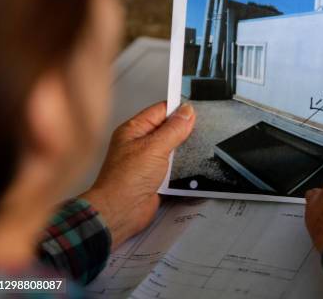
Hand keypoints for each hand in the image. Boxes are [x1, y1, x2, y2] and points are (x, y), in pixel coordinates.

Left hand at [80, 102, 194, 248]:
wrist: (120, 212)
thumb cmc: (126, 179)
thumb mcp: (154, 147)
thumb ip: (173, 129)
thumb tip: (186, 112)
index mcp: (134, 130)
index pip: (160, 111)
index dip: (178, 110)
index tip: (196, 110)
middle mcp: (140, 144)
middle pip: (168, 130)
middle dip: (184, 131)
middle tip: (202, 129)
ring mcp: (148, 162)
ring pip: (173, 149)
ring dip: (185, 151)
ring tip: (198, 148)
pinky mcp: (156, 178)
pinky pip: (174, 168)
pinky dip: (184, 168)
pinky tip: (193, 166)